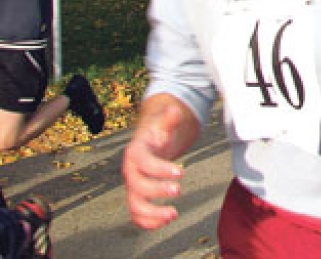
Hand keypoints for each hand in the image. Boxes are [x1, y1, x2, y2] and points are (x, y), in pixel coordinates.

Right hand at [123, 102, 187, 229]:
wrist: (149, 144)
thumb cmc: (157, 134)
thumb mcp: (164, 123)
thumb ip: (170, 118)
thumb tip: (174, 109)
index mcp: (136, 153)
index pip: (143, 162)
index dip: (159, 169)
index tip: (180, 172)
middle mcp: (131, 172)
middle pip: (136, 186)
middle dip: (156, 190)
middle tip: (179, 190)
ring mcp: (133, 187)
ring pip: (134, 206)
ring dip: (152, 214)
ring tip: (173, 214)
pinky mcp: (138, 198)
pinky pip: (137, 215)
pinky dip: (149, 222)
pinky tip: (167, 220)